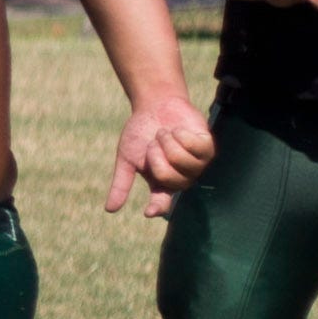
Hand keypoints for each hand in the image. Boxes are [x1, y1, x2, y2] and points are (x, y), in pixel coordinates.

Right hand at [105, 90, 216, 218]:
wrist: (155, 107)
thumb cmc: (140, 133)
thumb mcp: (127, 158)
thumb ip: (121, 183)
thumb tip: (109, 210)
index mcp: (161, 183)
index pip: (161, 202)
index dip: (157, 206)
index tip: (149, 211)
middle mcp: (182, 178)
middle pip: (166, 175)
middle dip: (155, 153)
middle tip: (154, 142)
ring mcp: (197, 164)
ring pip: (181, 160)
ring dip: (167, 141)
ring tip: (166, 133)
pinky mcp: (208, 148)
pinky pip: (195, 147)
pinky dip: (181, 134)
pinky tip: (180, 130)